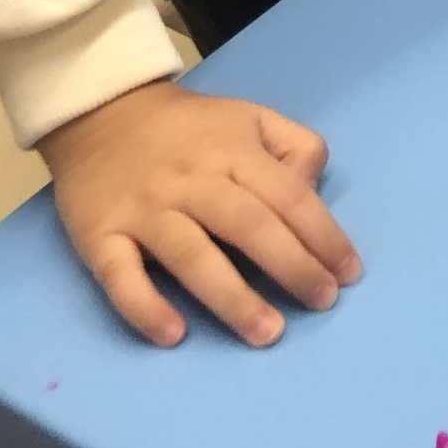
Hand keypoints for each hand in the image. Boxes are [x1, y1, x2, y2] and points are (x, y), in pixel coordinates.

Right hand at [39, 80, 360, 347]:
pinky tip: (173, 335)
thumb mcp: (252, 119)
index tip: (347, 274)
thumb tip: (313, 192)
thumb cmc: (191, 129)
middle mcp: (193, 182)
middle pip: (248, 226)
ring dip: (232, 298)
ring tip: (267, 333)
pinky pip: (120, 275)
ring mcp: (145, 210)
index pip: (288, 197)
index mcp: (234, 153)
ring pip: (191, 256)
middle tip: (321, 303)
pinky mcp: (100, 235)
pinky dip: (145, 306)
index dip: (323, 236)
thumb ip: (294, 148)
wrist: (101, 113)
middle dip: (291, 268)